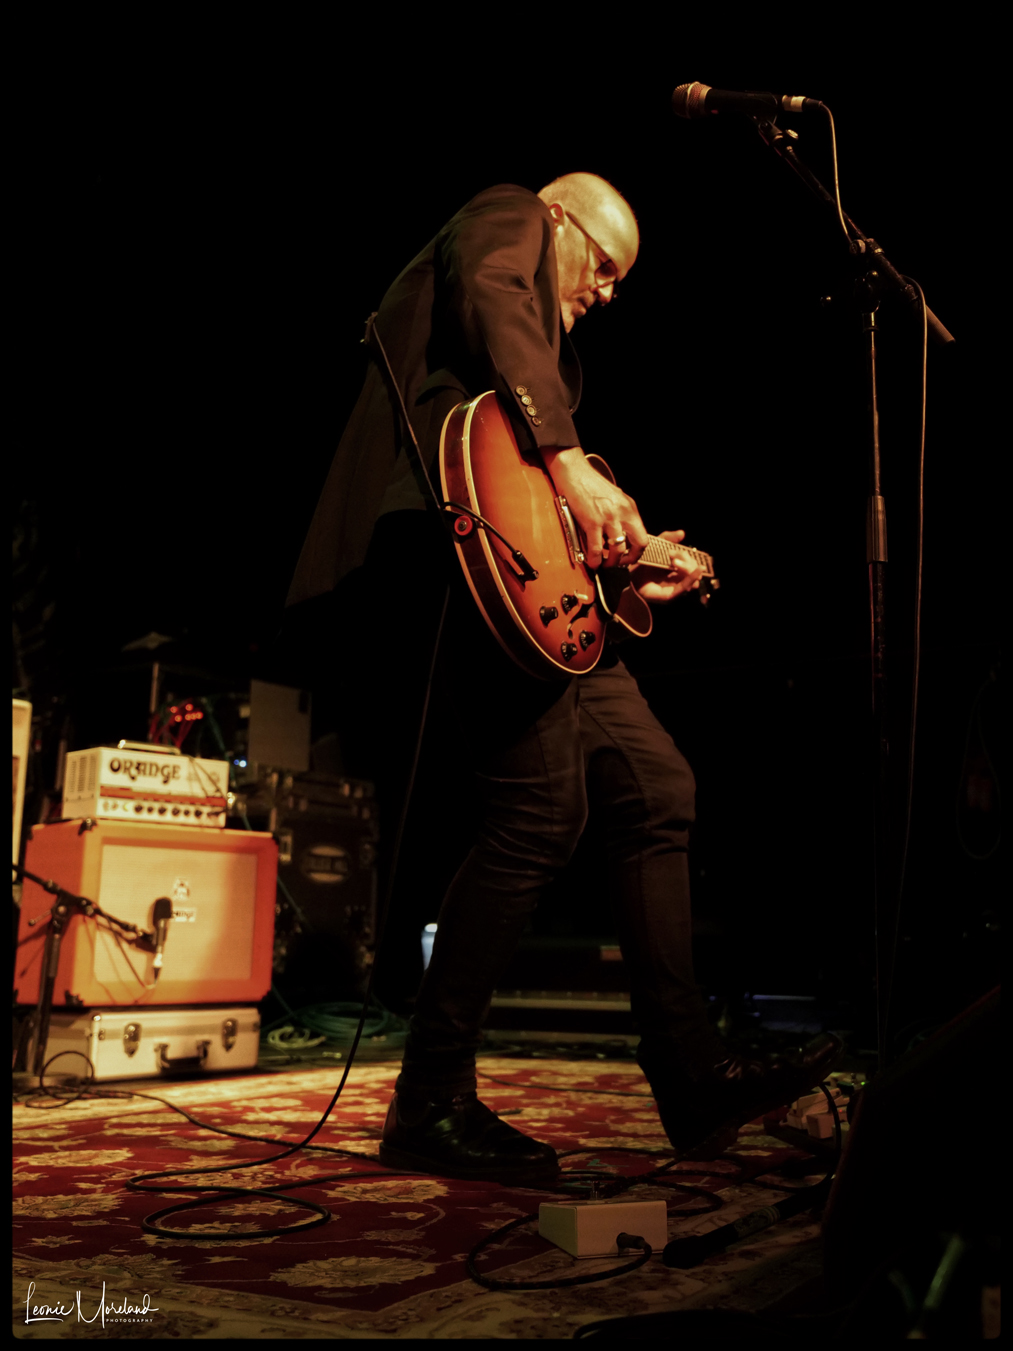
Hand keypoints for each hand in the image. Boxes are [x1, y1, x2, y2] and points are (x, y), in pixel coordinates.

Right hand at [540, 447, 647, 568]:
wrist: (574, 472)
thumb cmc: (590, 483)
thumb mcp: (614, 498)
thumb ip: (620, 514)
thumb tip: (619, 534)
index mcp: (630, 508)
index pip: (642, 535)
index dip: (637, 551)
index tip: (628, 557)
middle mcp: (623, 513)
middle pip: (638, 544)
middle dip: (629, 559)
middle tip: (620, 563)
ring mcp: (609, 518)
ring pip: (618, 549)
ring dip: (611, 561)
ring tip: (604, 564)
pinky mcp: (592, 522)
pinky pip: (596, 548)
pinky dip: (595, 560)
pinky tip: (592, 562)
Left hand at [632, 530, 701, 603]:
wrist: (627, 576)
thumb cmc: (641, 563)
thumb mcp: (655, 547)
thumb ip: (667, 538)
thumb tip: (682, 533)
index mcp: (677, 567)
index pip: (690, 561)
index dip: (685, 556)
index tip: (671, 552)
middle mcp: (678, 577)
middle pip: (693, 569)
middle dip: (686, 561)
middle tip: (672, 558)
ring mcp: (675, 587)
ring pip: (692, 577)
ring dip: (687, 568)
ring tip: (675, 563)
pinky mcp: (670, 595)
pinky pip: (684, 587)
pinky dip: (691, 579)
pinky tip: (696, 573)